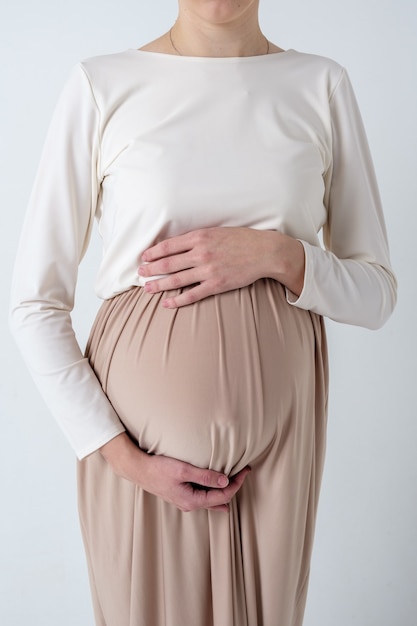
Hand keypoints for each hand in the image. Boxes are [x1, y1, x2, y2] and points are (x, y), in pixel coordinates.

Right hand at [100, 433, 249, 511]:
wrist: (139, 470)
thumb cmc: (158, 469)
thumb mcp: (183, 470)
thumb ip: (205, 476)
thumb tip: (225, 480)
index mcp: (193, 500)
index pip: (223, 495)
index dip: (237, 483)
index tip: (245, 470)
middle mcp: (190, 505)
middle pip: (220, 500)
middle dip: (234, 486)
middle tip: (244, 471)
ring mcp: (185, 501)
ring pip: (212, 500)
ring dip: (225, 489)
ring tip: (236, 479)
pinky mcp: (182, 495)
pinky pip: (203, 496)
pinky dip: (214, 490)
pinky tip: (218, 486)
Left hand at [139, 227, 304, 307]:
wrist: (264, 252)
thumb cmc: (241, 239)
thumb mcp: (216, 231)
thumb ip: (196, 238)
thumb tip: (176, 245)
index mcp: (199, 237)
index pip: (168, 246)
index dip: (153, 253)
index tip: (144, 257)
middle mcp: (201, 254)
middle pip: (168, 264)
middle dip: (151, 269)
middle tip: (140, 274)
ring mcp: (208, 271)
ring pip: (176, 280)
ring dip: (159, 285)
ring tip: (147, 288)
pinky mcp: (216, 285)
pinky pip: (192, 294)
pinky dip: (178, 300)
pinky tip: (167, 303)